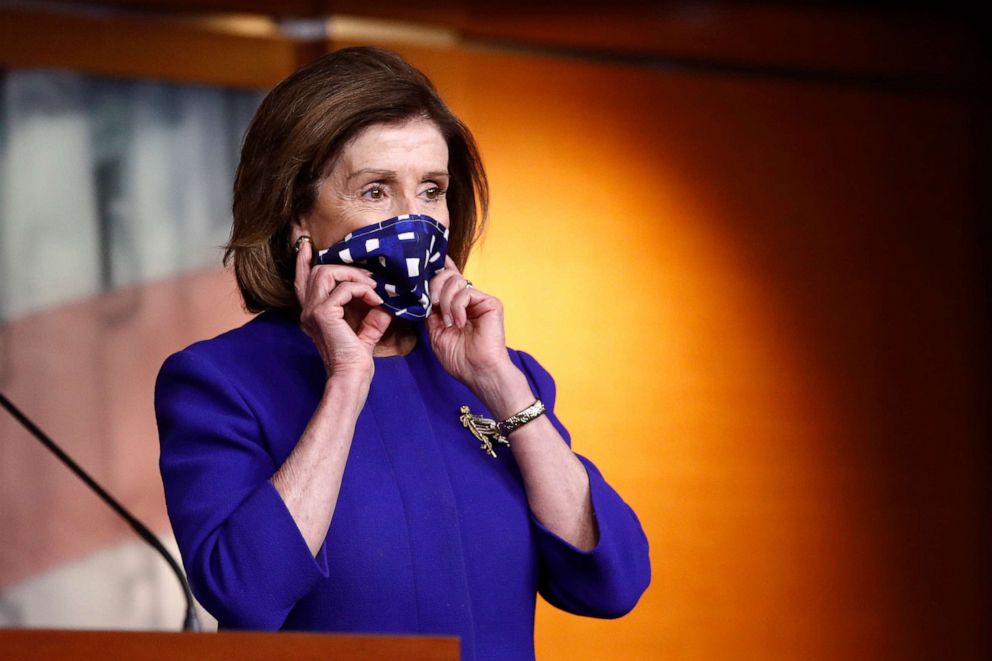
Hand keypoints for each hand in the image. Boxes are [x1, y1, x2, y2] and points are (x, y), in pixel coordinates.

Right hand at [295, 238, 391, 380]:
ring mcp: (312, 311)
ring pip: (326, 272)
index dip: (302, 261)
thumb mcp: (366, 331)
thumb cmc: (357, 360)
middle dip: (345, 267)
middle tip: (369, 277)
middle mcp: (308, 310)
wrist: (352, 377)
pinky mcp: (323, 313)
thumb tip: (387, 302)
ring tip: (372, 287)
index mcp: (313, 313)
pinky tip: (375, 299)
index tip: (306, 244)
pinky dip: (362, 289)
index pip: (302, 281)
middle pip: (317, 271)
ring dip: (352, 275)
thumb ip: (372, 315)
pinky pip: (343, 288)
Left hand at [426, 257, 515, 394]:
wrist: (477, 372)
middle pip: (448, 275)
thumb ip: (431, 312)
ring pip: (455, 281)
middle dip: (434, 286)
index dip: (439, 267)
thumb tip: (423, 293)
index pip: (447, 280)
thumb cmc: (459, 358)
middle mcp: (467, 300)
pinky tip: (460, 323)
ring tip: (449, 321)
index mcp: (455, 306)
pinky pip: (466, 292)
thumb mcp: (435, 333)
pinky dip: (457, 307)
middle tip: (433, 304)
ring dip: (445, 301)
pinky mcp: (490, 303)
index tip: (430, 259)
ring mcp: (479, 300)